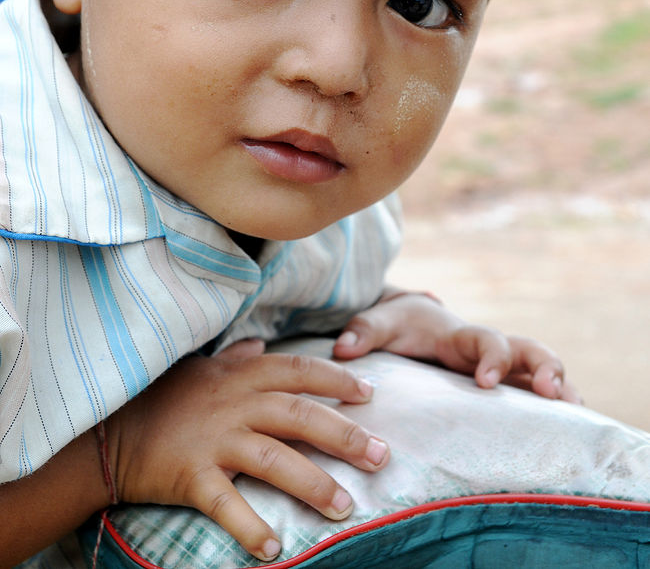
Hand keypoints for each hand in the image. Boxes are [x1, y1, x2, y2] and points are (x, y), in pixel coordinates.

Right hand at [105, 351, 389, 561]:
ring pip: (275, 459)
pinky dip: (250, 526)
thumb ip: (234, 358)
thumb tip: (259, 346)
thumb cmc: (160, 398)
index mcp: (240, 376)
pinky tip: (275, 548)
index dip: (337, 379)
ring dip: (314, 484)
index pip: (299, 370)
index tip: (370, 393)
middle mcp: (234, 403)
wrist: (108, 432)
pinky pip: (226, 503)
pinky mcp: (192, 475)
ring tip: (345, 507)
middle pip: (300, 414)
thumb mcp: (200, 368)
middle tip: (382, 454)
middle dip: (345, 434)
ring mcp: (214, 439)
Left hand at [333, 291, 580, 403]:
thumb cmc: (398, 325)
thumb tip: (343, 349)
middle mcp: (489, 350)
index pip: (485, 340)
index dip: (491, 357)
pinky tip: (571, 429)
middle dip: (544, 367)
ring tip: (574, 411)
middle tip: (550, 392)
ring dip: (562, 386)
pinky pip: (538, 395)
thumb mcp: (380, 323)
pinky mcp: (506, 385)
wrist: (412, 321)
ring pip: (543, 370)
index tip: (486, 381)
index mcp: (461, 335)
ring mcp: (502, 367)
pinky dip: (560, 408)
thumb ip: (363, 331)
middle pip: (529, 349)